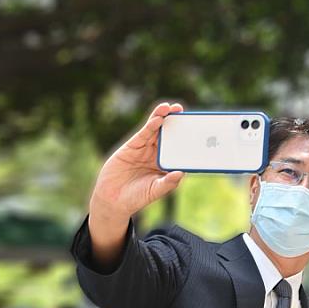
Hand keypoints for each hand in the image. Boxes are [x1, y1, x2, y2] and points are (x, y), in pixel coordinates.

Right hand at [90, 102, 184, 220]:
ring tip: (170, 108)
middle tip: (182, 110)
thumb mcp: (155, 190)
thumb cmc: (137, 197)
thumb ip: (168, 183)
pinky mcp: (131, 147)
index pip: (178, 148)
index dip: (185, 138)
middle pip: (168, 135)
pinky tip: (158, 119)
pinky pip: (143, 135)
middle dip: (174, 122)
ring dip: (162, 118)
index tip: (194, 128)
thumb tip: (181, 173)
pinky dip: (150, 126)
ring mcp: (144, 149)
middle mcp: (156, 154)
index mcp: (166, 164)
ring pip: (155, 131)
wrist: (114, 200)